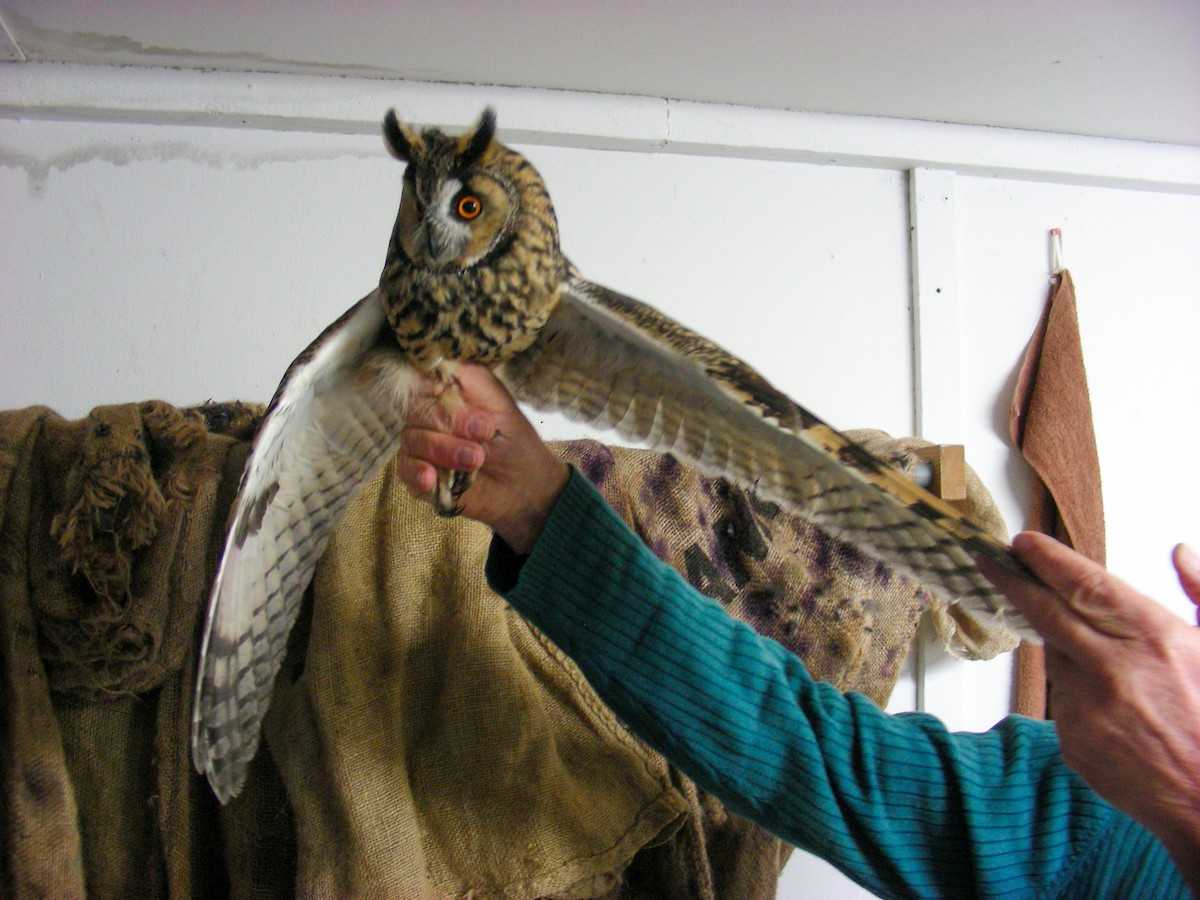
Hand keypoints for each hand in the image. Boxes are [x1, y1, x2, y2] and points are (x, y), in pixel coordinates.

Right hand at [397, 364, 568, 553]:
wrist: (524, 486)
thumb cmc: (513, 440)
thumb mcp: (498, 400)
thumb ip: (469, 377)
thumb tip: (436, 361)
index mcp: (444, 395)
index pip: (418, 380)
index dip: (426, 385)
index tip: (441, 391)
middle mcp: (427, 418)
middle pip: (414, 410)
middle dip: (449, 422)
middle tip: (483, 433)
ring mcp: (421, 448)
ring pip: (412, 439)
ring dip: (444, 449)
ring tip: (476, 459)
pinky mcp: (419, 477)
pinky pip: (405, 469)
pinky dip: (418, 472)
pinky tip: (433, 478)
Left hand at [988, 534, 1199, 887]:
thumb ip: (1199, 591)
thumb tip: (1177, 553)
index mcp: (1154, 637)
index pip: (1084, 584)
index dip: (1047, 559)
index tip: (1024, 543)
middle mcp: (1115, 667)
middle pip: (1045, 611)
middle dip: (1013, 581)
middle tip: (992, 562)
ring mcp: (1088, 705)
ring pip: (1056, 658)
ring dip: (1066, 651)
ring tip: (1111, 672)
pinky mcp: (1073, 739)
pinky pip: (1062, 702)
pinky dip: (1079, 696)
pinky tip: (1114, 712)